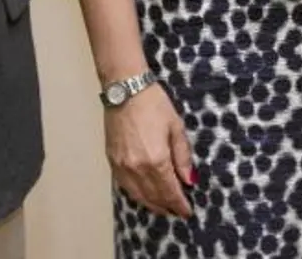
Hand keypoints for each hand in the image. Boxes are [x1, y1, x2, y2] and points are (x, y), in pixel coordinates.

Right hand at [103, 82, 193, 218]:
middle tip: (177, 211)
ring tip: (163, 208)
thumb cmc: (153, 104)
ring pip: (138, 195)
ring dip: (152, 205)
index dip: (180, 204)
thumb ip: (183, 157)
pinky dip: (136, 195)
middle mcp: (137, 168)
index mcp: (156, 160)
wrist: (125, 90)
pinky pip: (125, 187)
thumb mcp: (176, 127)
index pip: (170, 191)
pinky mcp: (112, 161)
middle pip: (154, 197)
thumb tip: (189, 180)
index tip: (187, 211)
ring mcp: (122, 166)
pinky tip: (144, 195)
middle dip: (167, 207)